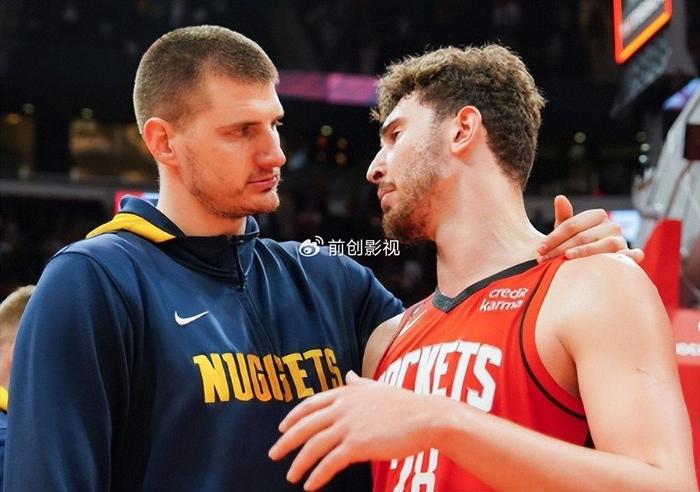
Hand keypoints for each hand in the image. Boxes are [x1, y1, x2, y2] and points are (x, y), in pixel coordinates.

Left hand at [269, 371, 435, 490]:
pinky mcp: (357, 444)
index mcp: (346, 393)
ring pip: (314, 445)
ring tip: (291, 476)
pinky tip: (310, 485)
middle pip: (305, 425)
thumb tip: (349, 375)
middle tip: (274, 453)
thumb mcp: (378, 388)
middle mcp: (343, 407)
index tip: (282, 428)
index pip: (311, 404)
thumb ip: (359, 384)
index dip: (293, 417)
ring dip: (299, 463)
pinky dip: (317, 475)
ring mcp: (349, 426)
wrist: (426, 417)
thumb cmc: (405, 404)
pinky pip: (330, 462)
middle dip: (287, 441)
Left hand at [537, 195, 643, 263]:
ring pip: (604, 245)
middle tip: (544, 259)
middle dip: (561, 248)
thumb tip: (559, 197)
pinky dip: (627, 257)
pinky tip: (613, 262)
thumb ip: (564, 216)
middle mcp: (612, 226)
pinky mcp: (630, 254)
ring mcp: (622, 240)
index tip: (540, 249)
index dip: (553, 237)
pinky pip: (633, 254)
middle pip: (583, 236)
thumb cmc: (578, 242)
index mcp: (597, 215)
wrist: (596, 258)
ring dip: (585, 252)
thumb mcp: (569, 230)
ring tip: (567, 258)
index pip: (571, 225)